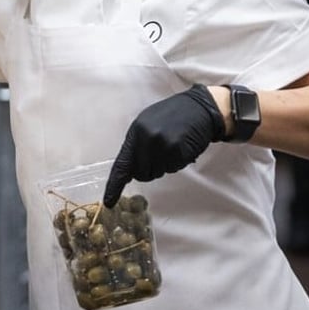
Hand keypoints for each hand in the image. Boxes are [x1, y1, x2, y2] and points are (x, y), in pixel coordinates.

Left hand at [103, 84, 225, 206]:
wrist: (199, 108)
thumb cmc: (172, 116)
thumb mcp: (147, 124)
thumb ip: (136, 146)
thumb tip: (128, 170)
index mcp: (135, 132)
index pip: (121, 164)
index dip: (115, 184)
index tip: (109, 201)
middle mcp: (146, 139)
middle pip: (141, 173)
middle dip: (149, 170)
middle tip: (160, 154)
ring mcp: (162, 145)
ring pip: (158, 173)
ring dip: (164, 165)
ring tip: (172, 146)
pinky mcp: (178, 151)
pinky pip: (173, 168)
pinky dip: (177, 162)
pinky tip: (181, 147)